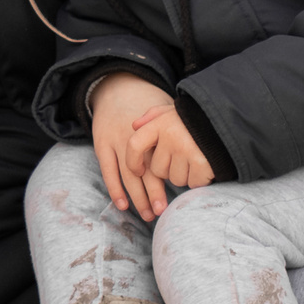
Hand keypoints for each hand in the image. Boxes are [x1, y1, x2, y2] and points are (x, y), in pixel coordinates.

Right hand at [89, 75, 176, 220]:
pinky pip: (108, 171)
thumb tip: (202, 150)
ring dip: (137, 198)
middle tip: (162, 213)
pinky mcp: (101, 144)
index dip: (169, 180)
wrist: (117, 88)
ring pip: (127, 176)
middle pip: (146, 172)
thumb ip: (181, 129)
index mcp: (153, 131)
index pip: (162, 160)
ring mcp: (115, 140)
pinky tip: (123, 204)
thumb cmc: (148, 104)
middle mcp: (134, 136)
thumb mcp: (166, 112)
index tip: (176, 197)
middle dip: (153, 195)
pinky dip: (115, 189)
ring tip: (148, 215)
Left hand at [124, 105, 213, 213]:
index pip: (135, 146)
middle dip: (168, 168)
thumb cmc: (197, 117)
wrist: (230, 119)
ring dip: (184, 174)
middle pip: (157, 169)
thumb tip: (135, 126)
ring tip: (195, 158)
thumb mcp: (173, 109)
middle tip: (182, 157)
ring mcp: (186, 150)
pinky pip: (193, 183)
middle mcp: (171, 137)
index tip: (139, 170)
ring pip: (175, 179)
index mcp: (160, 123)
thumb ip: (153, 116)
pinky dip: (199, 179)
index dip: (133, 162)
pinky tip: (205, 166)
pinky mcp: (202, 163)